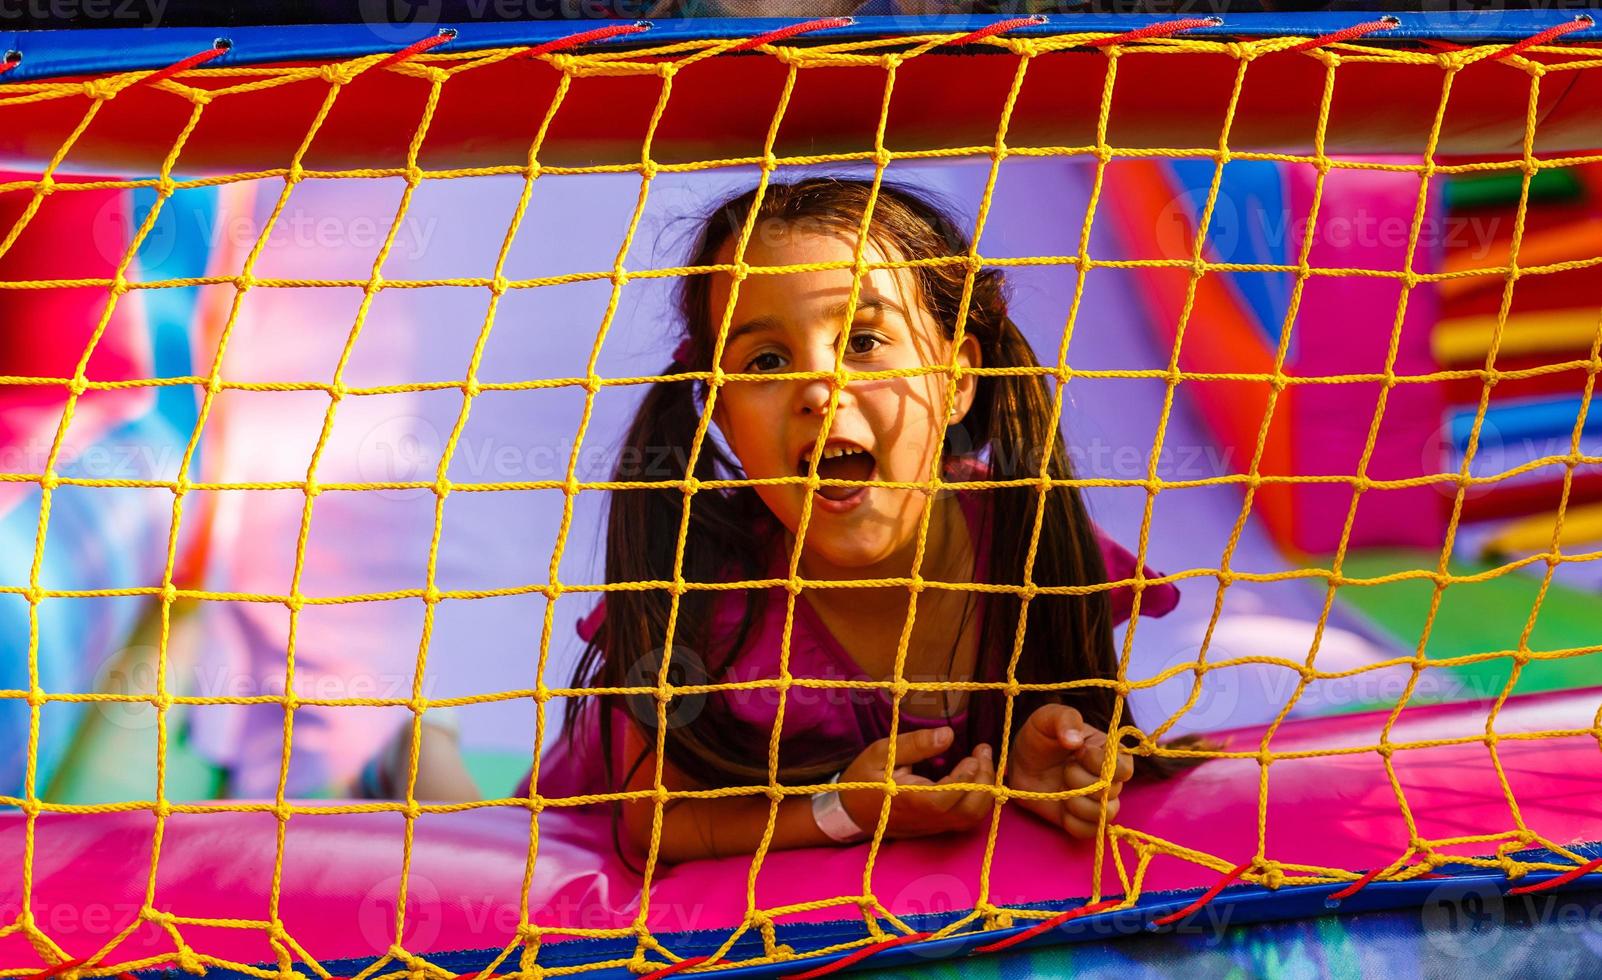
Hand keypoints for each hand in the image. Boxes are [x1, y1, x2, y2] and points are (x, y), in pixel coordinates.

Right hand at [836, 727, 995, 839]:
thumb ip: (915, 744)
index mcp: (911, 800)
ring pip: (971, 819)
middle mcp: (926, 818)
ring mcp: (933, 827)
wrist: (850, 813)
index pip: (948, 797)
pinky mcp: (936, 827)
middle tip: (983, 752)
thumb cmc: (863, 780)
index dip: (967, 778)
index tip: (973, 754)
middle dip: (984, 781)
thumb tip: (948, 735)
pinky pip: (965, 819)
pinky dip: (977, 799)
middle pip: (968, 812)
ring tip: (982, 762)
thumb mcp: (881, 754)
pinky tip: (975, 777)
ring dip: (984, 791)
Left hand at [1005, 703, 1132, 839]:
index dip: (1100, 764)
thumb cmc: (1040, 737)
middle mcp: (1109, 778)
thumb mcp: (1048, 718)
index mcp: (1108, 752)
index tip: (1079, 753)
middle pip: (1111, 791)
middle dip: (1081, 781)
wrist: (1020, 763)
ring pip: (1105, 814)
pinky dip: (1073, 821)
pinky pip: (1089, 831)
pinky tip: (1061, 808)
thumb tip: (1076, 740)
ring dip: (1077, 803)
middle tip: (1065, 769)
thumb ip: (1065, 719)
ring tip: (1062, 789)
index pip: (1124, 767)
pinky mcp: (1082, 819)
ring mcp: (1097, 801)